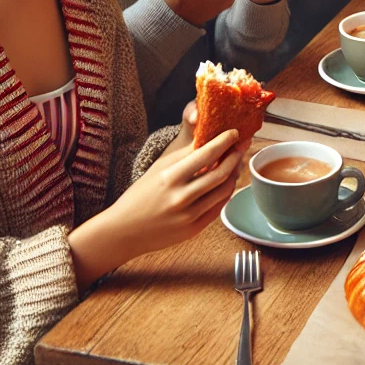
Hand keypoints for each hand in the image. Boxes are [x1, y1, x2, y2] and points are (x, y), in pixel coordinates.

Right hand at [69, 126, 245, 289]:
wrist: (123, 232)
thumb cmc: (140, 195)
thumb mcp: (158, 169)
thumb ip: (185, 155)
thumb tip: (210, 138)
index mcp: (170, 178)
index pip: (206, 154)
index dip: (224, 141)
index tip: (234, 132)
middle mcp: (181, 198)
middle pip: (221, 173)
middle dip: (235, 156)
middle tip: (241, 145)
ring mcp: (189, 216)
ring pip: (224, 190)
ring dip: (233, 174)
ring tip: (235, 162)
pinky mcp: (194, 230)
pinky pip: (218, 207)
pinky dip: (225, 192)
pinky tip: (226, 182)